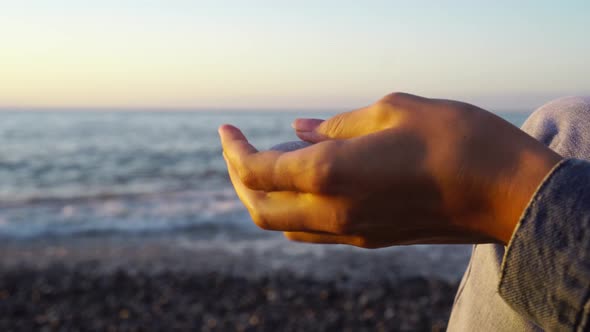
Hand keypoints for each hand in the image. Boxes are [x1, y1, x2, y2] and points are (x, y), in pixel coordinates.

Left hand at [219, 93, 561, 246]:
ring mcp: (351, 232)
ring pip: (283, 225)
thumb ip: (338, 126)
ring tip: (267, 163)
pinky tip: (304, 181)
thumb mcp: (391, 112)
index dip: (233, 150)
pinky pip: (312, 231)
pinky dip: (293, 208)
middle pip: (260, 207)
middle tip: (237, 147)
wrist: (509, 193)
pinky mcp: (370, 239)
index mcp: (331, 174)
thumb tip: (301, 130)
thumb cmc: (456, 140)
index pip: (258, 170)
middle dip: (238, 178)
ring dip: (263, 197)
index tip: (225, 129)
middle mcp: (333, 211)